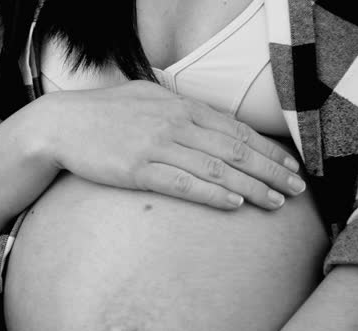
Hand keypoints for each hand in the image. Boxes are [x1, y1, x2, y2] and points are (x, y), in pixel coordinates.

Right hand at [36, 80, 305, 209]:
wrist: (60, 125)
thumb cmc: (104, 114)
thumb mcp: (146, 99)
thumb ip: (179, 108)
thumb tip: (207, 121)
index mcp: (180, 106)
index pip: (235, 128)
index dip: (267, 149)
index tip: (290, 166)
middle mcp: (175, 123)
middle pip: (235, 148)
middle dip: (271, 169)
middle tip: (297, 188)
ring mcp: (157, 145)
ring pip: (217, 167)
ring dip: (251, 186)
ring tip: (276, 202)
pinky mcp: (138, 169)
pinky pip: (183, 183)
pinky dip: (212, 193)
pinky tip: (234, 203)